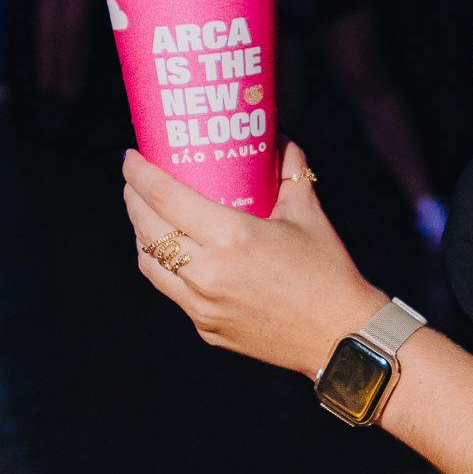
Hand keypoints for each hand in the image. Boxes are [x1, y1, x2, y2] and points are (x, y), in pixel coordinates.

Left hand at [123, 142, 385, 376]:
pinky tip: (176, 255)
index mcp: (232, 238)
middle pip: (147, 230)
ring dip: (142, 237)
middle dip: (133, 200)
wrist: (341, 336)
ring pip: (150, 265)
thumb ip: (290, 171)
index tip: (131, 156)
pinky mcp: (207, 328)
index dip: (140, 174)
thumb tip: (279, 138)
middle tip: (135, 182)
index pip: (165, 198)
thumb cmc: (328, 271)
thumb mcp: (309, 214)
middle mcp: (208, 273)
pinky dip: (167, 268)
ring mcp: (203, 306)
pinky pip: (174, 292)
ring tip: (146, 217)